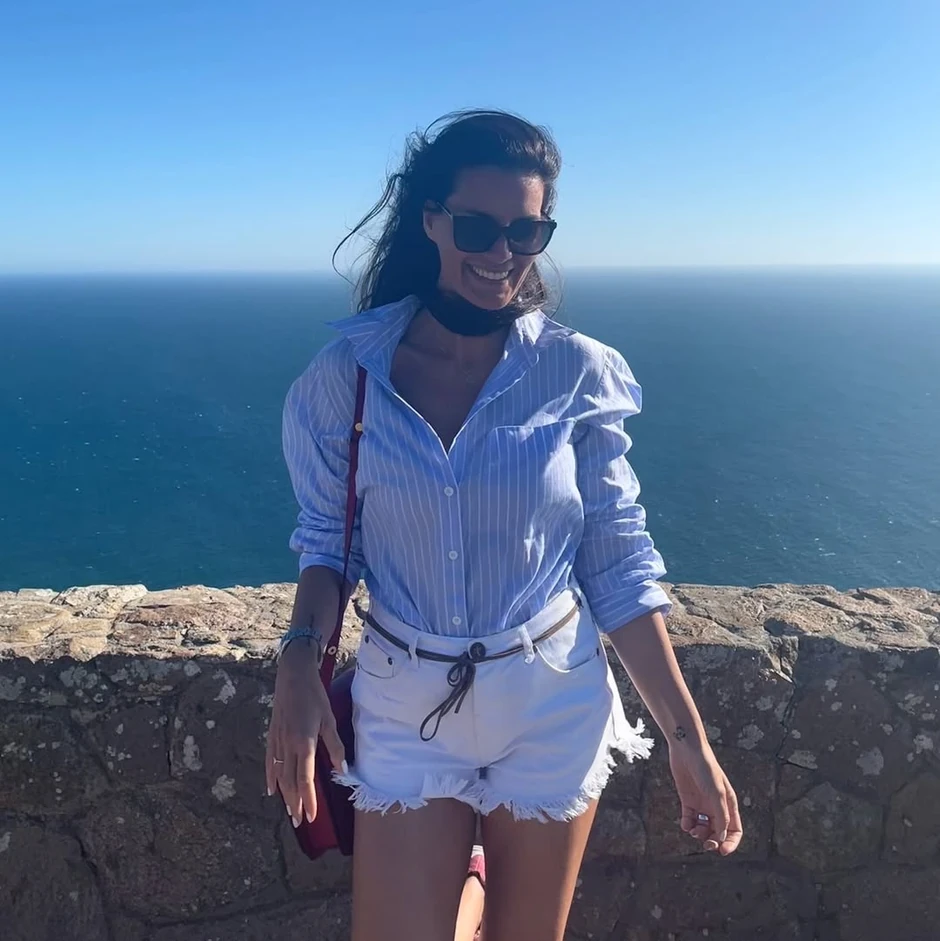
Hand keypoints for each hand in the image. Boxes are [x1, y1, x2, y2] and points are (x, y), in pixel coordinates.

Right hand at [264, 645, 345, 826]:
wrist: (292, 675)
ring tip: (289, 811)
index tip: (312, 816)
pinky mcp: (272, 735)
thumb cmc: (315, 695)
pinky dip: (270, 778)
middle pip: (290, 782)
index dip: (309, 799)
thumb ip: (336, 746)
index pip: (305, 778)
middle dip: (295, 803)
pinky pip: (270, 762)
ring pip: (279, 775)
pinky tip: (271, 790)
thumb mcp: (329, 719)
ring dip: (284, 795)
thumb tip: (343, 770)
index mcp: (304, 742)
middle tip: (300, 822)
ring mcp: (277, 741)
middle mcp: (288, 745)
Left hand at [668, 742, 741, 855]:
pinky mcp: (688, 800)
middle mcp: (716, 806)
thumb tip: (722, 838)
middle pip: (718, 832)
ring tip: (694, 831)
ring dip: (699, 834)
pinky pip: (689, 819)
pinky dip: (687, 825)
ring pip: (703, 828)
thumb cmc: (706, 768)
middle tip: (706, 844)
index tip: (722, 851)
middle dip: (713, 841)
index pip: (735, 830)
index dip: (731, 843)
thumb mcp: (716, 793)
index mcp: (729, 804)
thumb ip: (720, 816)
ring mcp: (702, 803)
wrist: (687, 750)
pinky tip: (686, 824)